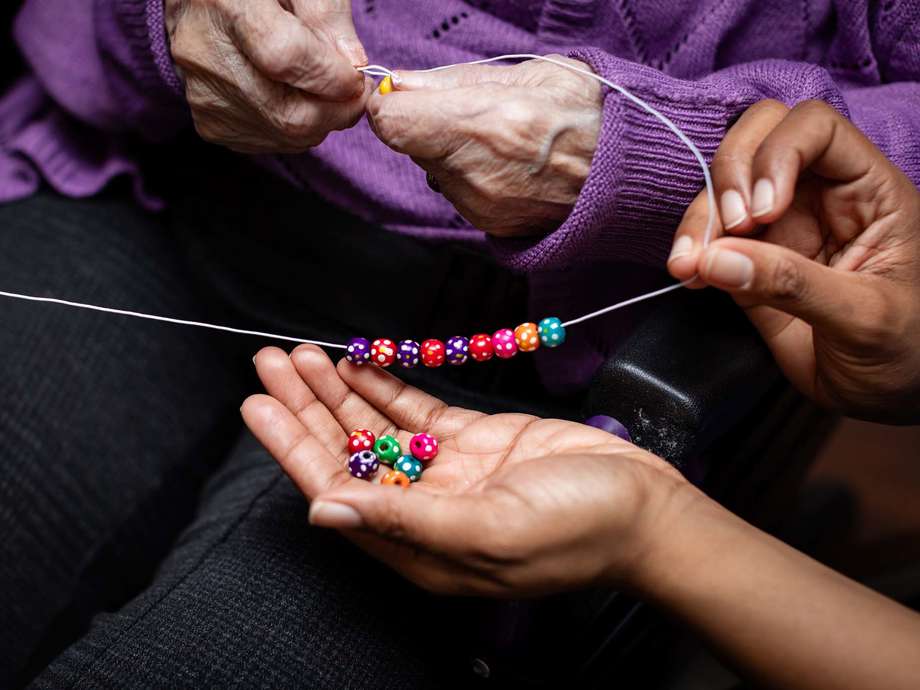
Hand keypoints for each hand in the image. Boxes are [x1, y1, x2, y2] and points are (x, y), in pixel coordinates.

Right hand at [165, 0, 370, 152]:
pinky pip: (271, 141)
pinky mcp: (210, 124)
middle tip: (354, 91)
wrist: (199, 7)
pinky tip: (293, 98)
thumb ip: (326, 14)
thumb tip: (355, 64)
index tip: (357, 76)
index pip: (284, 57)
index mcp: (226, 5)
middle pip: (288, 114)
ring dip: (320, 120)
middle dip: (337, 110)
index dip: (331, 75)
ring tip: (321, 89)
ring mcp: (206, 98)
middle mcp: (205, 57)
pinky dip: (296, 128)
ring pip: (285, 135)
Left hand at [242, 345, 692, 595]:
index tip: (259, 406)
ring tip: (300, 355)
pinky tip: (360, 361)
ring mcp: (449, 473)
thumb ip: (406, 520)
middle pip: (348, 454)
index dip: (294, 448)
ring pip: (378, 428)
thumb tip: (324, 512)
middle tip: (268, 363)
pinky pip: (419, 410)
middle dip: (306, 408)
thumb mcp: (490, 529)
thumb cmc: (579, 530)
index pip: (336, 491)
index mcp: (417, 544)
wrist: (647, 508)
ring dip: (340, 391)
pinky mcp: (476, 442)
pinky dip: (388, 386)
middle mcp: (423, 509)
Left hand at [366, 56, 601, 236]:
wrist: (631, 173)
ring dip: (452, 153)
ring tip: (502, 141)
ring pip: (432, 171)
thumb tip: (397, 85)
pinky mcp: (491, 227)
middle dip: (428, 126)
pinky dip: (471, 177)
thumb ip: (452, 81)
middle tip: (474, 115)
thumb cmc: (589, 113)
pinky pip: (457, 194)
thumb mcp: (528, 73)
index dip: (390, 106)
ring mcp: (484, 208)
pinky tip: (509, 166)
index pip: (391, 123)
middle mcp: (480, 174)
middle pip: (410, 147)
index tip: (404, 98)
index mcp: (489, 124)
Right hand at [668, 100, 919, 423]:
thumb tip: (716, 259)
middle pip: (759, 137)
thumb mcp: (864, 318)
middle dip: (730, 172)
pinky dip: (690, 250)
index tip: (764, 212)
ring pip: (724, 186)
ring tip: (689, 264)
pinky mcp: (747, 261)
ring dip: (700, 216)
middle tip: (730, 226)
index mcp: (868, 190)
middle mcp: (819, 196)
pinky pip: (708, 238)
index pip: (817, 128)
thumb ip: (792, 284)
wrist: (885, 399)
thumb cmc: (904, 352)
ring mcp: (779, 227)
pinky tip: (688, 274)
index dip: (780, 152)